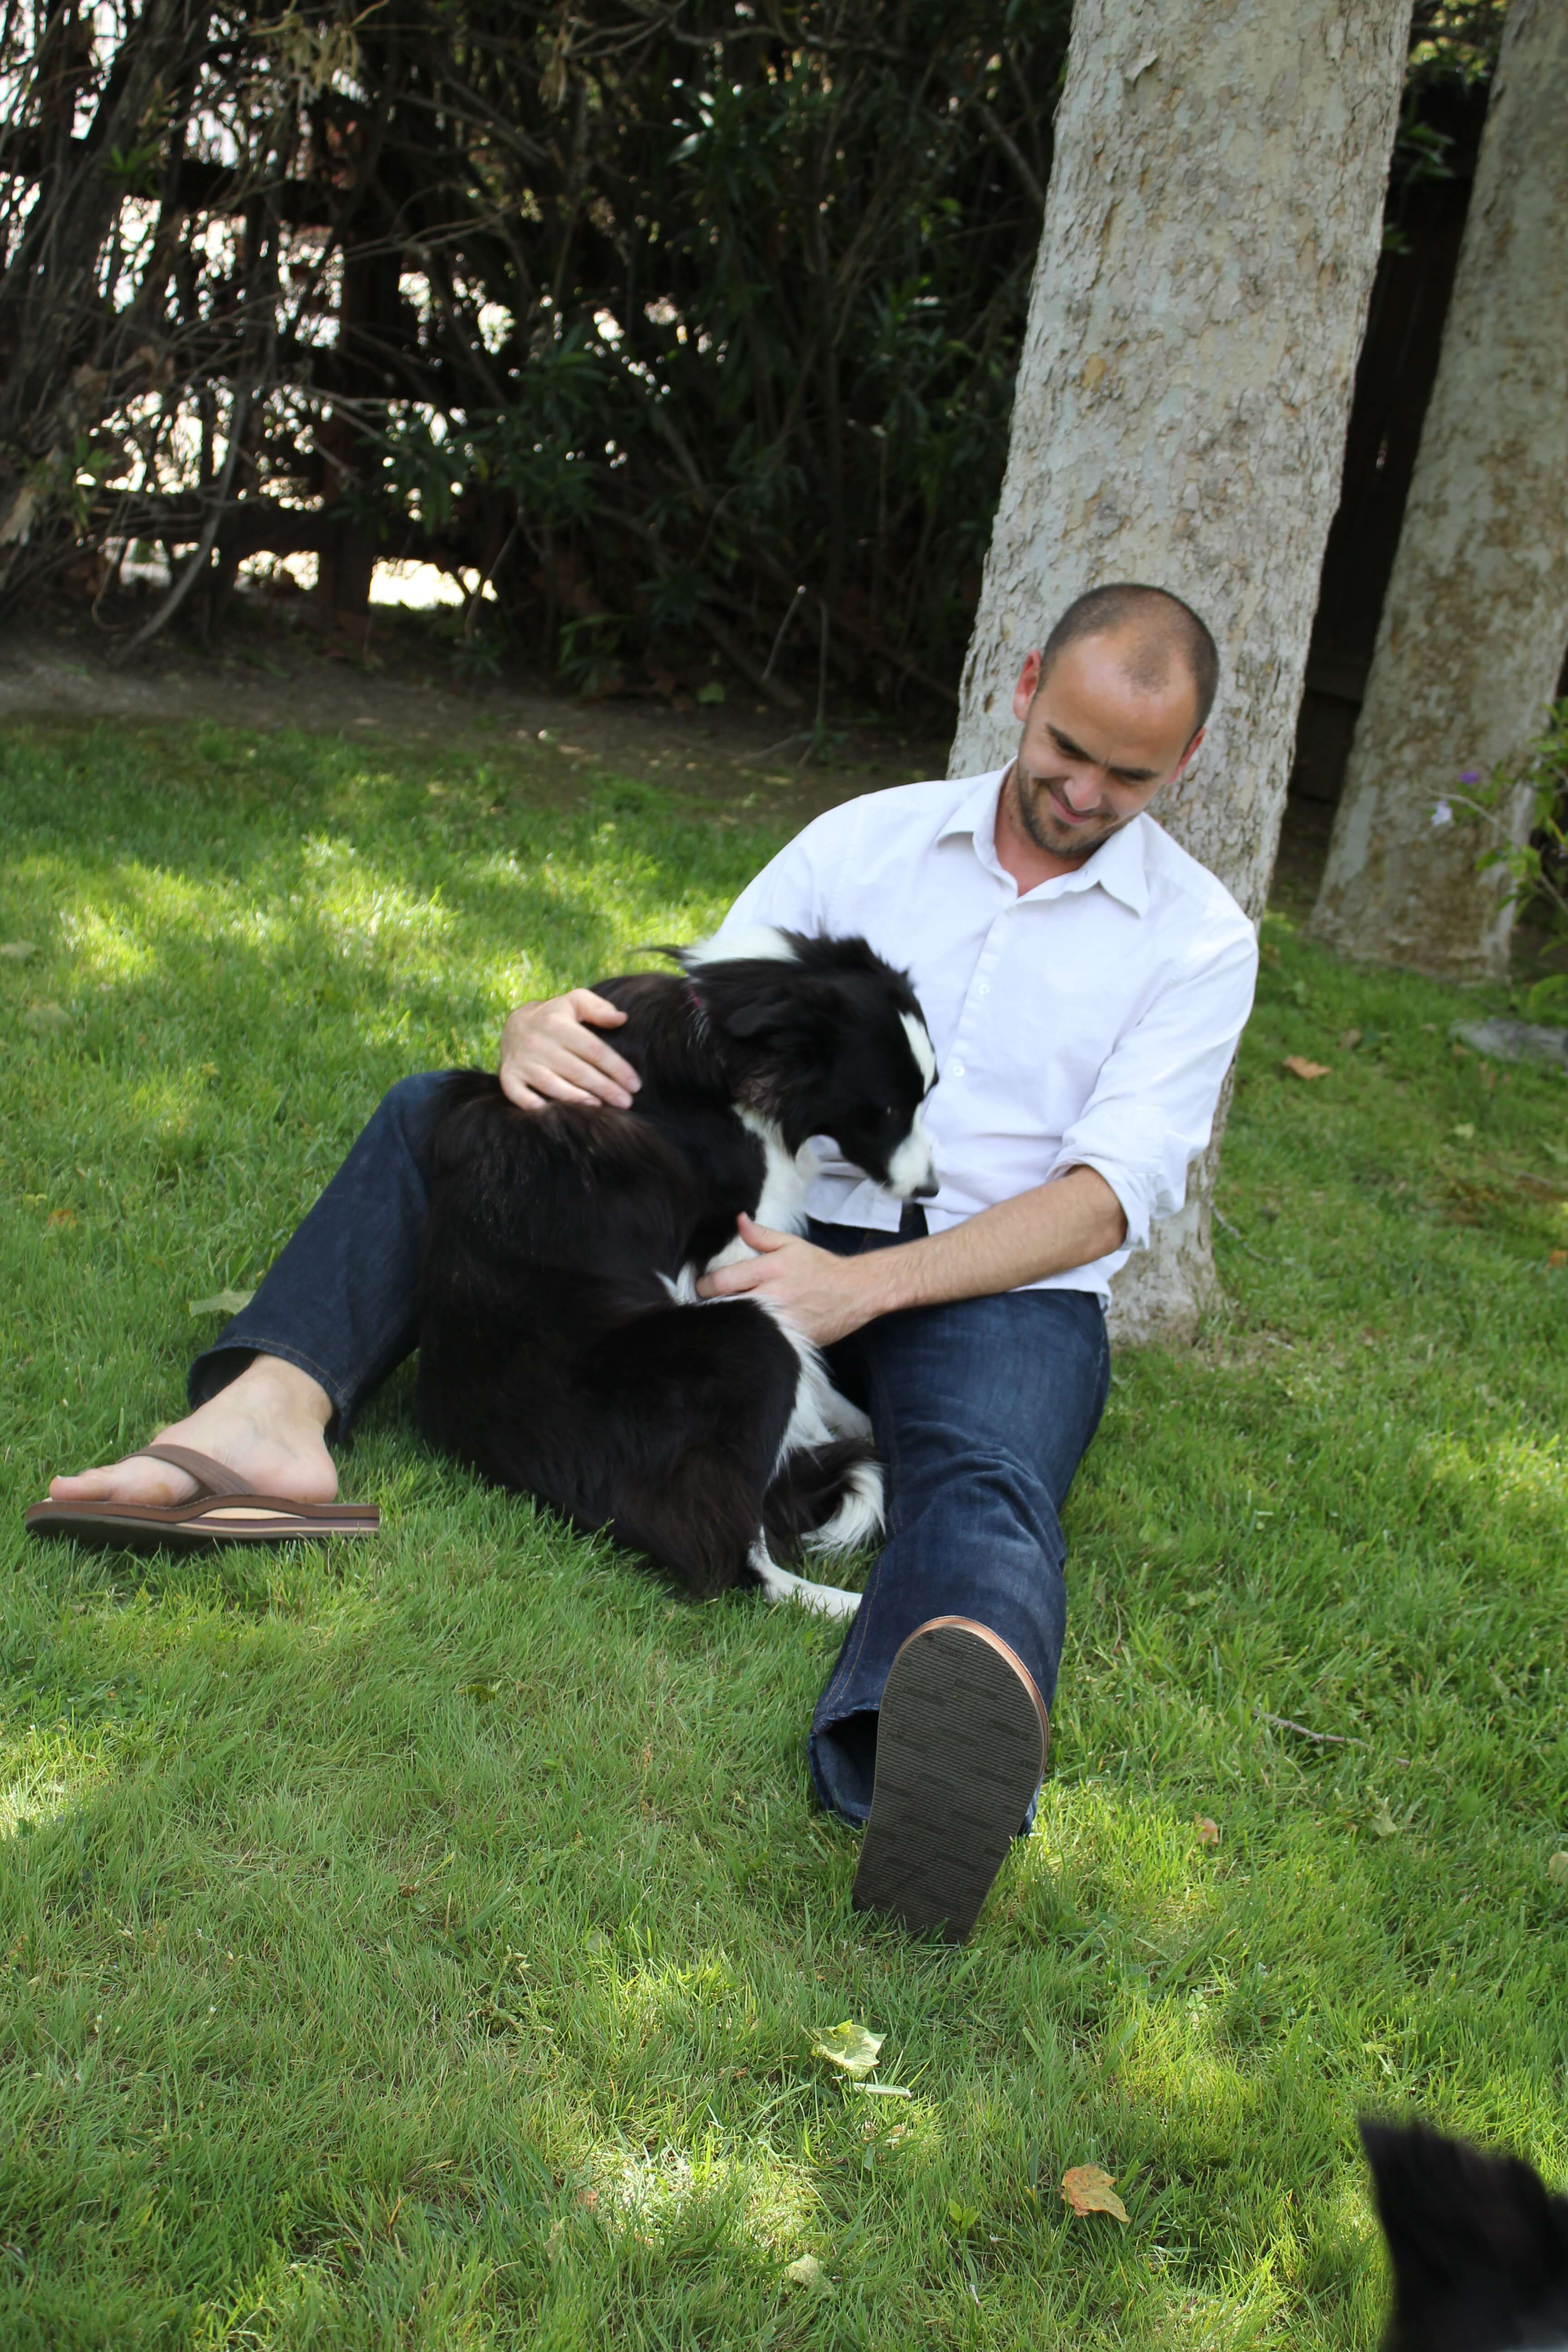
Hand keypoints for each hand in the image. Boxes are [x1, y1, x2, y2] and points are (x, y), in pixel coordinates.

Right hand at [498, 988, 640, 1110]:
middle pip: (577, 1070)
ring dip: (576, 1098)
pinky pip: (519, 1094)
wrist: (514, 1025)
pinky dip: (533, 1105)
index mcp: (557, 1024)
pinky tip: (553, 1115)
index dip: (616, 1068)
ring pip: (552, 1084)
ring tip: (599, 1108)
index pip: (593, 1049)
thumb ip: (598, 1008)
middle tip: (626, 1102)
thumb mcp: (574, 1002)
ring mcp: (522, 1061)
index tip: (635, 1084)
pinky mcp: (508, 1076)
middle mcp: (538, 1043)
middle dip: (604, 1088)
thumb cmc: (554, 1017)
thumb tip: (622, 1019)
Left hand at [695, 1213, 882, 1345]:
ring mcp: (782, 1321)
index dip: (705, 1286)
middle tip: (708, 1304)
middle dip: (714, 1306)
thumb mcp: (791, 1244)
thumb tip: (738, 1220)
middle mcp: (773, 1296)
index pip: (723, 1280)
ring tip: (726, 1318)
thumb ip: (761, 1235)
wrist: (855, 1291)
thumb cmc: (820, 1267)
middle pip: (727, 1306)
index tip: (702, 1287)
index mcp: (770, 1270)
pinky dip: (751, 1337)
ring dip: (731, 1322)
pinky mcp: (791, 1339)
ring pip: (742, 1326)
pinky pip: (761, 1340)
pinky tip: (747, 1333)